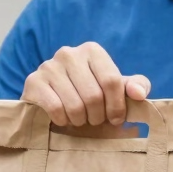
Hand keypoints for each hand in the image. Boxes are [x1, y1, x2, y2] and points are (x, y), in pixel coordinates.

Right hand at [22, 42, 150, 126]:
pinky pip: (56, 109)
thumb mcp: (116, 90)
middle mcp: (69, 53)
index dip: (117, 106)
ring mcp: (48, 66)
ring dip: (80, 120)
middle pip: (94, 95)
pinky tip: (63, 118)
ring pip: (75, 105)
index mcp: (92, 50)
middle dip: (97, 116)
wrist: (52, 102)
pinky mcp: (33, 82)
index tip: (116, 119)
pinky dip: (63, 120)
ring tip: (79, 119)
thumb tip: (139, 94)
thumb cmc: (90, 95)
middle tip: (94, 120)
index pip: (112, 81)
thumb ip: (135, 87)